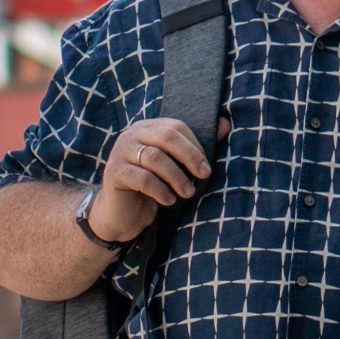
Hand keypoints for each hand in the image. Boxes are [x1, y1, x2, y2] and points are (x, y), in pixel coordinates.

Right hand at [93, 118, 211, 241]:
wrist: (123, 214)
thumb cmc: (152, 188)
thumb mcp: (175, 167)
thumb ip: (196, 147)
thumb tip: (225, 124)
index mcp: (147, 128)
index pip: (175, 127)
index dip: (194, 146)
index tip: (206, 168)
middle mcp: (131, 135)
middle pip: (166, 137)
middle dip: (189, 157)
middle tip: (203, 176)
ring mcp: (120, 153)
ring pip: (155, 158)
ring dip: (177, 177)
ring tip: (187, 193)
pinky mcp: (114, 173)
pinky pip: (143, 178)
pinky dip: (161, 190)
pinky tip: (169, 201)